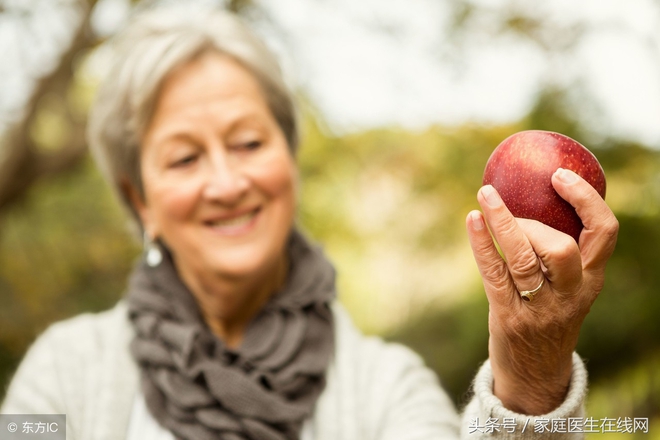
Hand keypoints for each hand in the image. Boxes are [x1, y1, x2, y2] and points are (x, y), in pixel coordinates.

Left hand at [465, 167, 617, 414]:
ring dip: (502, 222)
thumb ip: (561, 254)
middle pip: (562, 248)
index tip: (560, 175)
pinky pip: (494, 273)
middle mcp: (570, 294)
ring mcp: (539, 308)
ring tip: (485, 197)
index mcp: (591, 280)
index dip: (585, 199)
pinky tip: (472, 220)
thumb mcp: (567, 288)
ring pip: (523, 259)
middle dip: (534, 222)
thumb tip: (536, 197)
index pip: (604, 233)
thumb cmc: (548, 318)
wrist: (535, 375)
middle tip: (512, 209)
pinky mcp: (509, 316)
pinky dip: (482, 243)